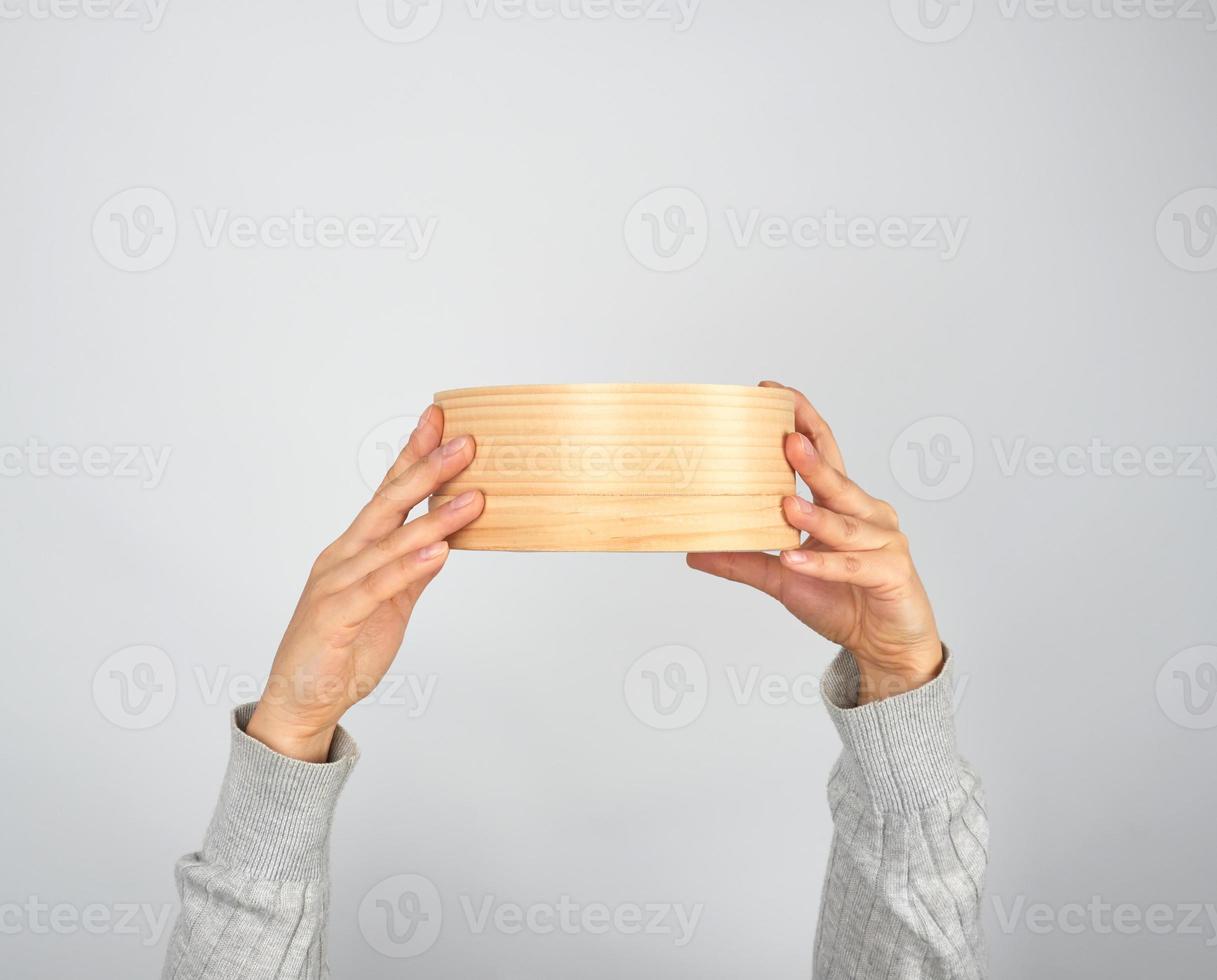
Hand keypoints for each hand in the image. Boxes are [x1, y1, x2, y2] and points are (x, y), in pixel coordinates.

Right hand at [246, 405, 482, 760]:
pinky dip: (409, 567)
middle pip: (389, 504)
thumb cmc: (340, 650)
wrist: (299, 702)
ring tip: (472, 497)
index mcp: (355, 549)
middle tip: (465, 442)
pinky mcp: (336, 617)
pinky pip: (378, 587)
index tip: (440, 419)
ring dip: (433, 518)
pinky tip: (439, 551)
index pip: (388, 493)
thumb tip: (445, 541)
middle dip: (427, 469)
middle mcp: (343, 557)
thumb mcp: (390, 605)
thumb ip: (413, 572)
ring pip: (389, 543)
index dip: (413, 455)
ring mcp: (336, 585)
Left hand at [687, 382, 942, 703]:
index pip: (825, 453)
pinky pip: (851, 566)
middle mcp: (867, 514)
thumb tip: (694, 551)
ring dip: (814, 515)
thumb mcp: (784, 578)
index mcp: (843, 504)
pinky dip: (823, 563)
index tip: (776, 392)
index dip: (804, 421)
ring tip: (785, 504)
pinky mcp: (891, 573)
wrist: (887, 645)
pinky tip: (795, 560)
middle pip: (837, 480)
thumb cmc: (843, 601)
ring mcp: (883, 541)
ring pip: (843, 524)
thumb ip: (744, 561)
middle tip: (785, 439)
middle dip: (811, 460)